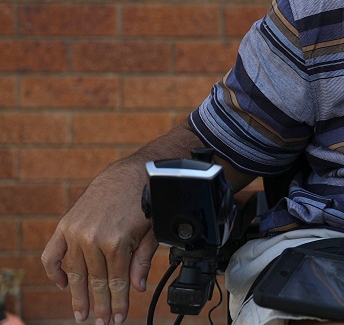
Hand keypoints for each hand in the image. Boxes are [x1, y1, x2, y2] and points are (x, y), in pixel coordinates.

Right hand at [41, 160, 157, 324]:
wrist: (134, 171)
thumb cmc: (147, 200)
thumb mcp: (152, 232)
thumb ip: (141, 260)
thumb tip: (137, 287)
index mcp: (116, 242)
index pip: (116, 282)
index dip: (119, 303)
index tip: (119, 319)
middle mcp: (92, 238)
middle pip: (95, 281)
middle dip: (100, 305)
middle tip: (102, 322)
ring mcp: (76, 232)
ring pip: (76, 272)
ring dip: (79, 295)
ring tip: (82, 312)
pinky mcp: (66, 224)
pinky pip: (53, 254)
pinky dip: (55, 271)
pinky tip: (64, 284)